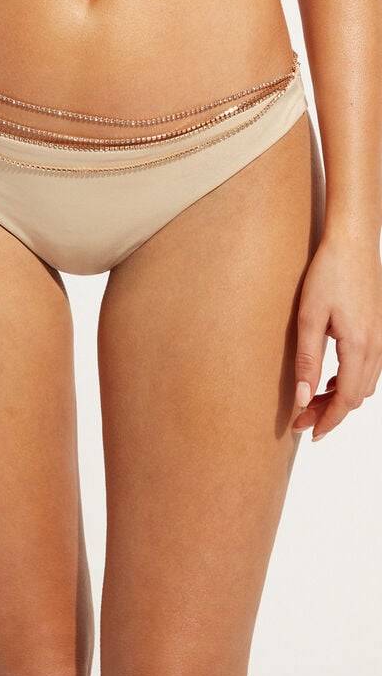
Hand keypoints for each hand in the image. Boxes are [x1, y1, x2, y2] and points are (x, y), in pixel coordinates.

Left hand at [292, 236, 381, 440]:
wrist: (353, 242)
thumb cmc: (328, 274)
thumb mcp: (309, 317)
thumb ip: (307, 360)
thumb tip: (303, 398)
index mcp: (360, 348)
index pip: (346, 400)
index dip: (327, 420)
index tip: (307, 433)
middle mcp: (377, 347)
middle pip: (356, 396)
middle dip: (330, 413)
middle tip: (301, 420)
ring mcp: (381, 338)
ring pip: (364, 384)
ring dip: (340, 398)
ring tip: (311, 402)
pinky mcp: (378, 329)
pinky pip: (368, 368)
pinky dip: (350, 381)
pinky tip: (330, 378)